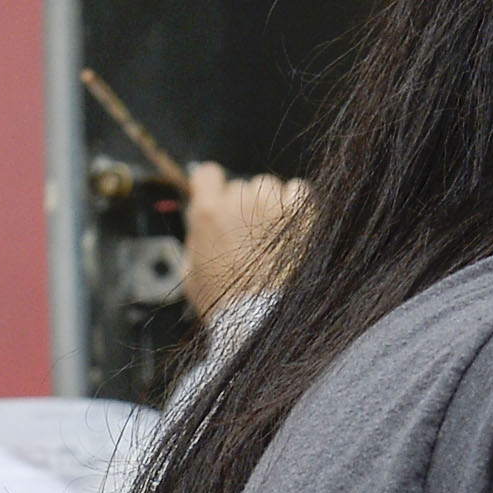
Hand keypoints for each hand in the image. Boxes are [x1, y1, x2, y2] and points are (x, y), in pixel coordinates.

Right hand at [180, 164, 306, 318]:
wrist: (262, 319)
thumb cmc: (227, 303)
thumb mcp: (191, 275)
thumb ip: (194, 242)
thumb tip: (198, 228)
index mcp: (208, 213)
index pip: (207, 174)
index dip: (212, 185)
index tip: (218, 196)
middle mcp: (239, 202)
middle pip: (241, 186)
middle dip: (243, 206)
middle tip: (248, 234)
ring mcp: (272, 205)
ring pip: (269, 187)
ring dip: (270, 204)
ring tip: (272, 234)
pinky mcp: (301, 214)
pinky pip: (299, 190)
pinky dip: (296, 204)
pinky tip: (293, 226)